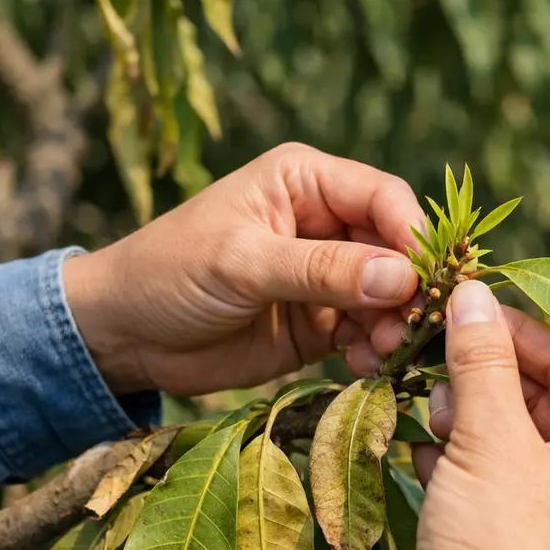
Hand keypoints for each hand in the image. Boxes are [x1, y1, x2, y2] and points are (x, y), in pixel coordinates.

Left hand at [63, 143, 423, 395]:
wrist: (123, 335)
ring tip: (386, 352)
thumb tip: (400, 277)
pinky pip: (368, 332)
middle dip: (409, 289)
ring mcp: (327, 276)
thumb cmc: (169, 273)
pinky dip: (376, 350)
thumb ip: (322, 270)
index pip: (384, 197)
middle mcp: (326, 223)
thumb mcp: (244, 263)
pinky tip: (366, 367)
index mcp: (306, 181)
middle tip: (411, 328)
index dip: (412, 236)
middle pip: (397, 249)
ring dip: (396, 325)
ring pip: (389, 295)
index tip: (426, 280)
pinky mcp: (322, 323)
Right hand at [403, 281, 549, 549]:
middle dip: (489, 381)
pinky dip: (465, 464)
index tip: (468, 308)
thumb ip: (483, 363)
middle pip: (549, 403)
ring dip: (471, 421)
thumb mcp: (490, 440)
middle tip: (438, 359)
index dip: (520, 332)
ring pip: (521, 444)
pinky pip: (503, 485)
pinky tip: (428, 454)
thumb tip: (472, 296)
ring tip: (432, 411)